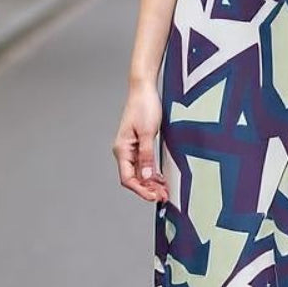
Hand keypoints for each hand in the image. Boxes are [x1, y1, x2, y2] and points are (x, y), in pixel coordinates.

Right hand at [112, 82, 169, 202]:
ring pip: (139, 173)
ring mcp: (131, 149)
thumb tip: (147, 177)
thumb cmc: (144, 106)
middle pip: (133, 179)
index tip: (155, 197)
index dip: (141, 190)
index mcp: (122, 149)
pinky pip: (143, 165)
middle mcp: (124, 151)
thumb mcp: (148, 132)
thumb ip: (147, 155)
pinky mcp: (139, 145)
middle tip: (164, 197)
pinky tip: (161, 179)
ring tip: (164, 191)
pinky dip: (151, 174)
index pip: (128, 178)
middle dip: (147, 190)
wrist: (144, 89)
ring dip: (150, 184)